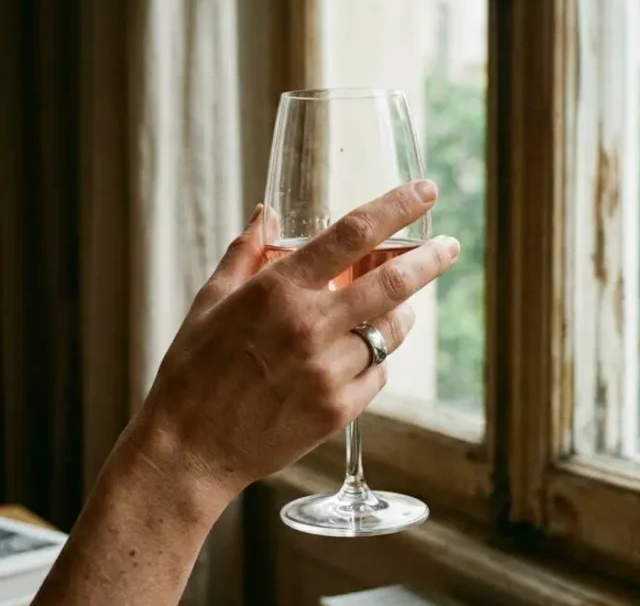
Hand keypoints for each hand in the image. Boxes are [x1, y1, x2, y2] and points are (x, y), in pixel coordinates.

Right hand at [134, 180, 459, 502]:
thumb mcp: (210, 301)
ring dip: (400, 315)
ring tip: (397, 309)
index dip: (396, 207)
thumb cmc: (193, 370)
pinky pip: (377, 375)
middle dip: (430, 259)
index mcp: (278, 290)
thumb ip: (246, 254)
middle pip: (392, 282)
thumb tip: (268, 214)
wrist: (189, 447)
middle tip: (449, 247)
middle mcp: (309, 326)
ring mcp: (327, 370)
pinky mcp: (337, 410)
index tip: (424, 192)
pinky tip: (358, 358)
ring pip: (389, 332)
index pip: (352, 234)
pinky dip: (374, 361)